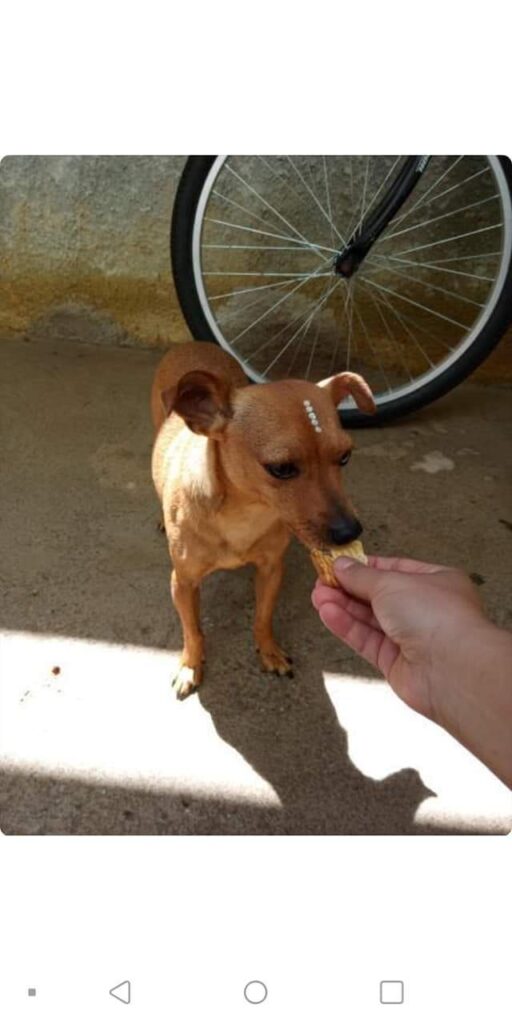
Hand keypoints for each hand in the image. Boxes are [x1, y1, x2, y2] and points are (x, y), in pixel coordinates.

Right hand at [312, 555, 485, 723]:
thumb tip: (341, 566)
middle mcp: (425, 609)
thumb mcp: (391, 582)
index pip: (394, 569)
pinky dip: (347, 627)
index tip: (338, 564)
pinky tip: (328, 614)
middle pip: (379, 596)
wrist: (451, 667)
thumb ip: (361, 576)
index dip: (365, 567)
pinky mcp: (396, 663)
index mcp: (436, 581)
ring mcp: (411, 637)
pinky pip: (367, 640)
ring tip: (317, 596)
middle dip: (348, 588)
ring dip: (343, 606)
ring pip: (370, 619)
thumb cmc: (436, 616)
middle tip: (321, 581)